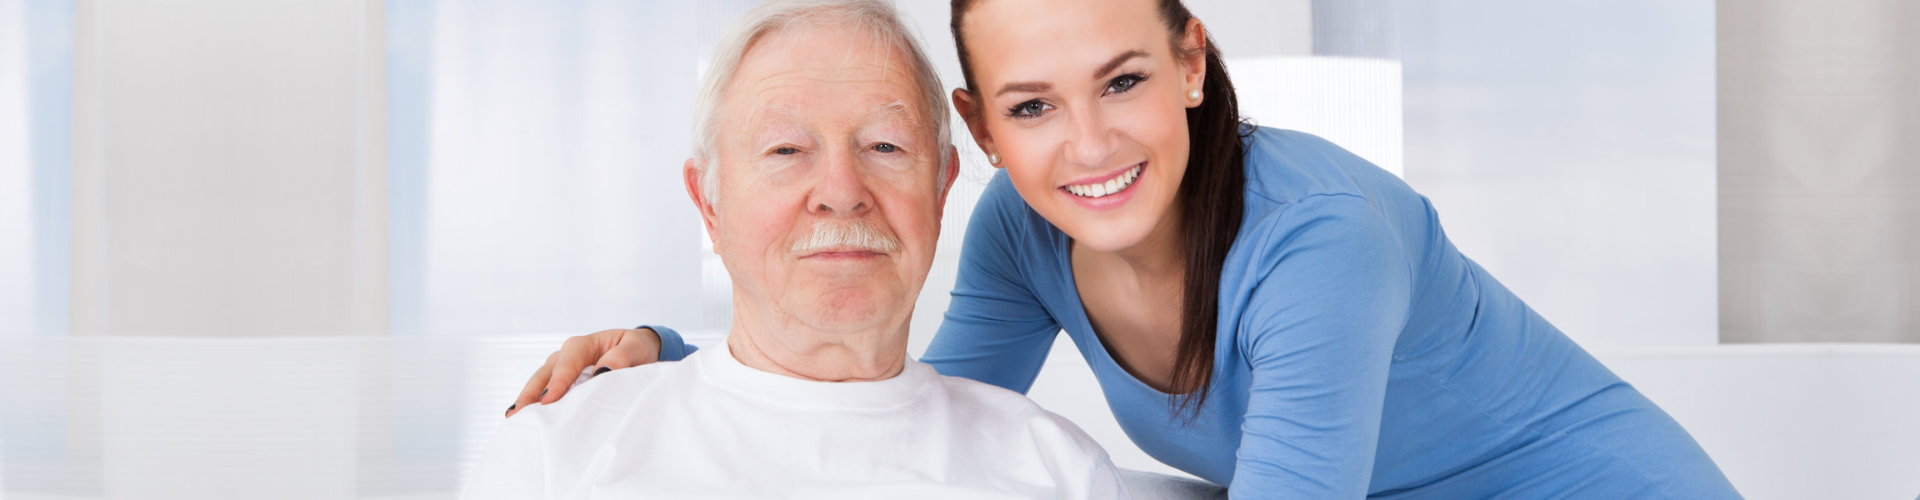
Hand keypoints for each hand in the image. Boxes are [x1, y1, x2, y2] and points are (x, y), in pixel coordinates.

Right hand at [506, 327, 661, 417]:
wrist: (637, 351)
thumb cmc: (636, 348)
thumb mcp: (636, 347)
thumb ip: (622, 357)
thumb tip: (603, 371)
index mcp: (583, 345)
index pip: (567, 362)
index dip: (558, 381)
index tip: (549, 400)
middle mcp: (566, 356)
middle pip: (544, 373)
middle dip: (530, 393)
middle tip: (517, 413)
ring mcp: (560, 370)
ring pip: (540, 383)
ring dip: (527, 400)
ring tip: (514, 419)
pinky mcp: (562, 383)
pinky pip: (546, 393)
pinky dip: (535, 405)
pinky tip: (526, 420)